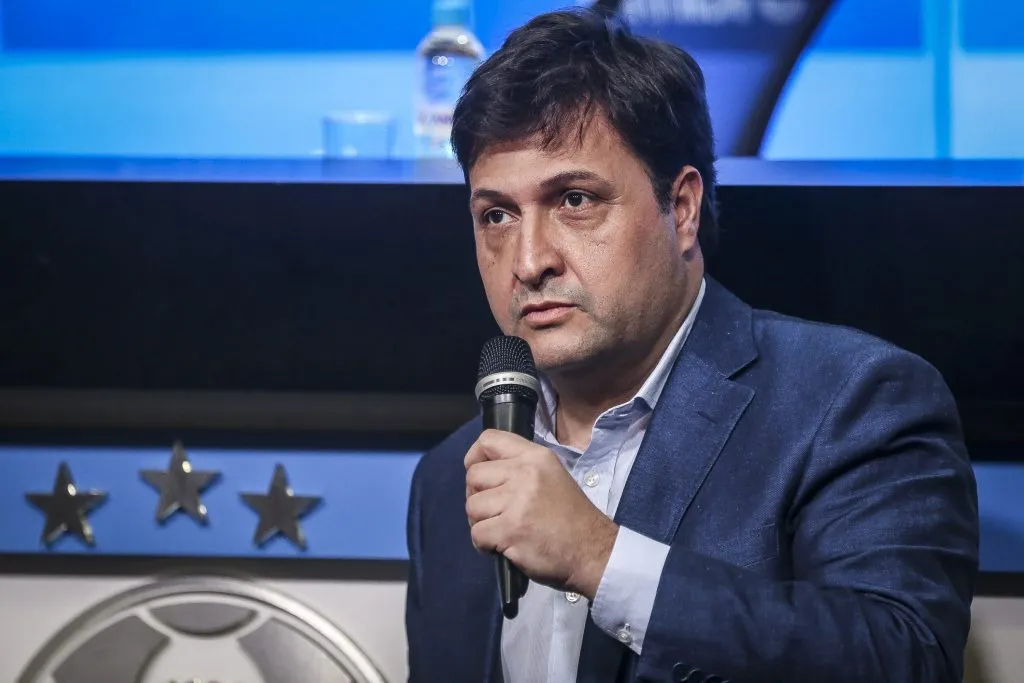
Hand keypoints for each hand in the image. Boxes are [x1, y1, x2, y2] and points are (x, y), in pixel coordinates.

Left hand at [464, 429, 618, 599]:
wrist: (591, 550)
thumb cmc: (570, 517)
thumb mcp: (551, 476)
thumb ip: (520, 468)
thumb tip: (485, 474)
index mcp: (535, 457)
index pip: (488, 440)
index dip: (474, 458)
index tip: (481, 478)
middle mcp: (524, 472)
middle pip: (473, 475)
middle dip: (476, 497)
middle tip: (495, 512)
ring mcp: (517, 501)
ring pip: (472, 506)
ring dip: (481, 523)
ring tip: (502, 530)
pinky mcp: (510, 529)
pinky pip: (477, 533)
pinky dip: (484, 545)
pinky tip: (503, 546)